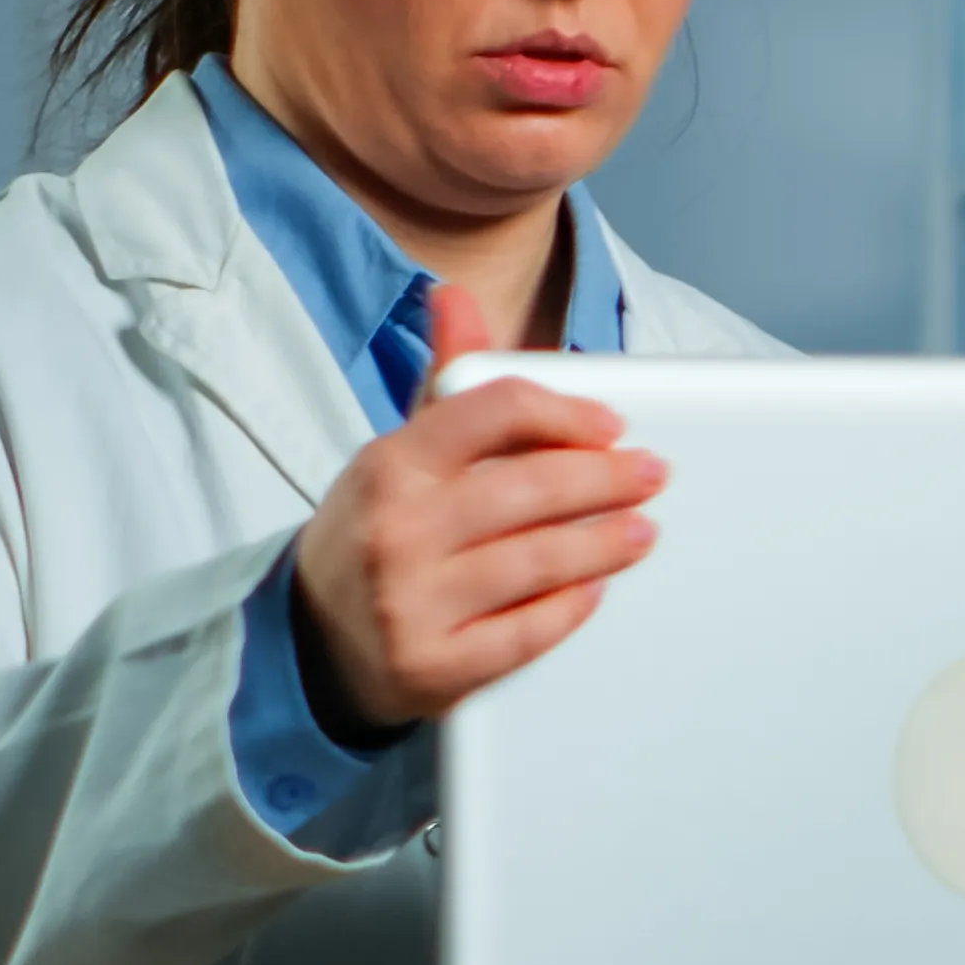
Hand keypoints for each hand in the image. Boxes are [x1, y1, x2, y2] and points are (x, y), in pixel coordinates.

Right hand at [289, 286, 662, 736]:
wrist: (313, 638)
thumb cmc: (378, 531)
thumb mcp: (398, 454)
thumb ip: (446, 384)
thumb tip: (456, 297)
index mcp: (391, 463)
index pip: (494, 410)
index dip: (565, 413)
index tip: (611, 425)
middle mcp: (397, 529)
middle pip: (531, 488)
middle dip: (606, 478)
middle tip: (651, 475)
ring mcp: (412, 602)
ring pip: (538, 561)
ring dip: (605, 543)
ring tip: (642, 531)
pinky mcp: (435, 666)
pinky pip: (526, 633)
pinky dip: (571, 606)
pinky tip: (597, 588)